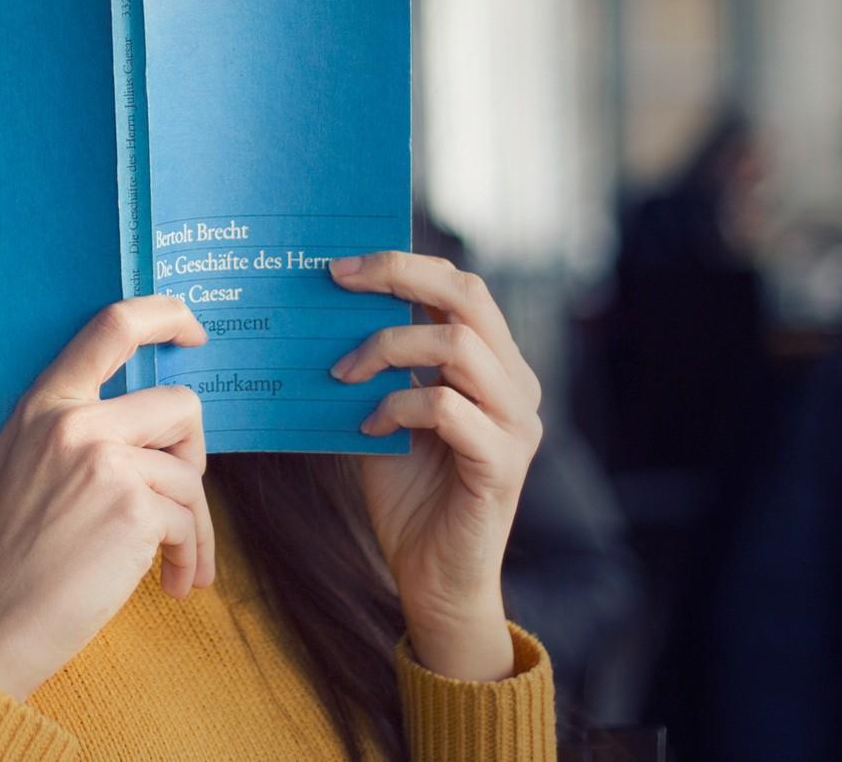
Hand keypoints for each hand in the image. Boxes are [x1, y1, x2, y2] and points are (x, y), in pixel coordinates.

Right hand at [0, 294, 211, 700]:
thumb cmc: (11, 552)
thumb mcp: (20, 463)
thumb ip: (71, 429)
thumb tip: (146, 424)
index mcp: (44, 404)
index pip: (111, 326)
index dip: (165, 316)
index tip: (192, 332)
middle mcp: (73, 422)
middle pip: (178, 405)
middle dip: (193, 456)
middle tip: (181, 501)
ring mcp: (104, 462)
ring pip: (190, 472)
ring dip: (196, 525)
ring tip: (179, 563)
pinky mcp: (133, 508)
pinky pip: (190, 521)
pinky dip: (191, 556)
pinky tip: (172, 584)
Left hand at [327, 251, 543, 679]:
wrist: (432, 577)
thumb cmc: (407, 493)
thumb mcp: (385, 412)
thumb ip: (380, 366)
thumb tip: (325, 309)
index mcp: (494, 365)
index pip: (461, 287)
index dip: (403, 265)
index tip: (339, 267)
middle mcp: (516, 385)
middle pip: (469, 296)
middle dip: (399, 275)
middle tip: (337, 280)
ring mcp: (516, 424)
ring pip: (457, 345)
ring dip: (387, 349)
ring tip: (342, 374)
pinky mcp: (501, 464)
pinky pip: (446, 409)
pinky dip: (397, 406)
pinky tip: (367, 427)